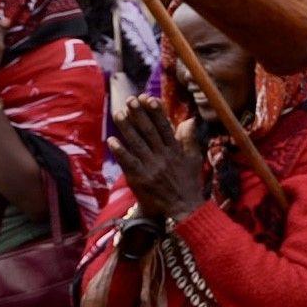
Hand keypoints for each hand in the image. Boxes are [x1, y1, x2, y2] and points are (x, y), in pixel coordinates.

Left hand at [108, 96, 203, 220]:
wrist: (183, 208)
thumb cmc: (188, 183)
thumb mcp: (194, 159)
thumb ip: (190, 139)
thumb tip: (189, 120)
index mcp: (176, 151)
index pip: (164, 127)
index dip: (156, 112)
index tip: (148, 98)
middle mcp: (164, 157)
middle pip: (149, 132)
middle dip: (139, 115)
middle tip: (130, 100)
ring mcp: (151, 167)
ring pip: (137, 144)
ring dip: (127, 128)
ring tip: (118, 113)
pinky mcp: (141, 179)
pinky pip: (129, 162)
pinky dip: (120, 151)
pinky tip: (112, 140)